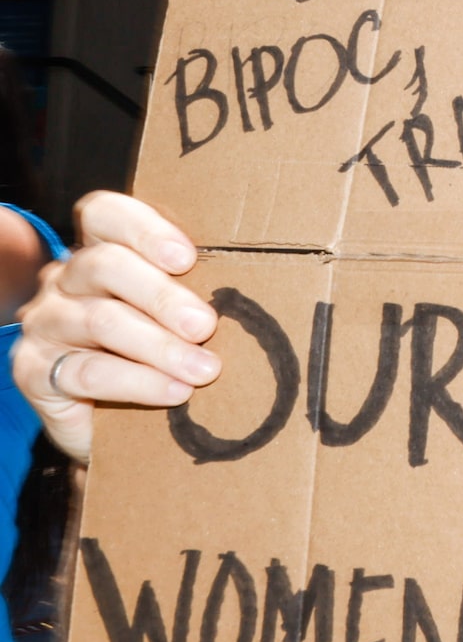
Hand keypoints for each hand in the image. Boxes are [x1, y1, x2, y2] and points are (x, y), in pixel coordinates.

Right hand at [11, 192, 219, 463]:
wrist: (115, 426)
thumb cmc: (157, 357)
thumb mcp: (175, 318)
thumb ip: (194, 295)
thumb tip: (249, 294)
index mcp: (98, 253)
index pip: (104, 215)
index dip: (144, 228)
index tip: (188, 258)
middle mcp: (63, 281)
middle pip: (106, 265)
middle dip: (164, 295)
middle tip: (206, 325)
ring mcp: (45, 324)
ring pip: (101, 320)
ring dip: (160, 346)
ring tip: (205, 369)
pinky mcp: (33, 371)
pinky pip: (86, 372)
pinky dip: (138, 382)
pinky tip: (175, 392)